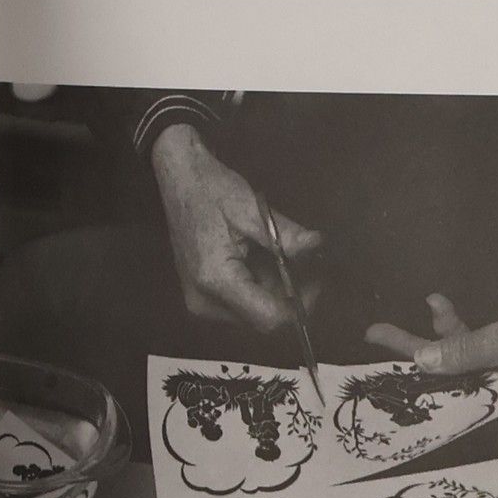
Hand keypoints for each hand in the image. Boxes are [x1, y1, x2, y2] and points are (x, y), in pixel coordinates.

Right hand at [149, 124, 321, 332]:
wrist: (178, 180)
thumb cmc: (211, 189)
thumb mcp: (252, 209)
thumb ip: (286, 236)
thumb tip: (319, 248)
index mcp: (216, 280)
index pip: (268, 318)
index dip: (298, 305)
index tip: (316, 278)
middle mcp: (205, 301)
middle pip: (262, 318)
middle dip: (289, 295)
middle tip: (308, 264)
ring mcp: (201, 302)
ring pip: (254, 313)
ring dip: (277, 290)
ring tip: (286, 256)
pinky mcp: (203, 296)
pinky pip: (242, 303)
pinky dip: (262, 286)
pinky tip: (266, 260)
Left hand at [366, 284, 497, 438]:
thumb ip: (470, 351)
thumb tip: (420, 363)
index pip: (453, 420)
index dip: (412, 409)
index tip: (373, 402)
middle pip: (449, 396)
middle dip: (407, 373)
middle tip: (367, 354)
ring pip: (458, 373)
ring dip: (426, 347)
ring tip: (380, 331)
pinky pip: (479, 356)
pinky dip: (459, 334)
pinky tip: (438, 306)